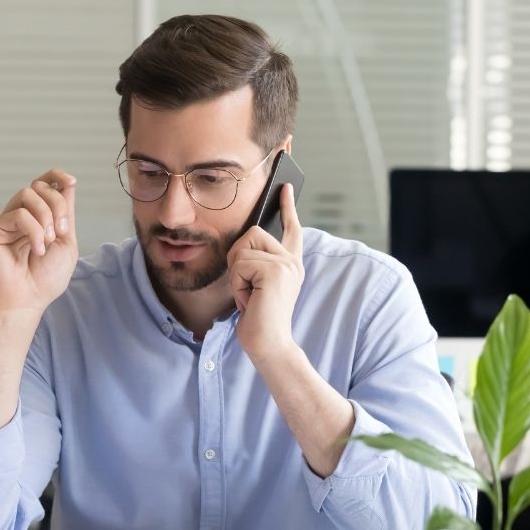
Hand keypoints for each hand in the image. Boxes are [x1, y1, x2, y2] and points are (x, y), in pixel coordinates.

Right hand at [0, 169, 77, 316]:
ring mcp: (6, 222)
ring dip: (46, 216)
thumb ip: (66, 214)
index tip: (71, 181)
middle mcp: (21, 216)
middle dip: (57, 204)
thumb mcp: (66, 243)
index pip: (44, 185)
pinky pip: (18, 214)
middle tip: (61, 232)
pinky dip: (34, 230)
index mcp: (39, 218)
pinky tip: (36, 249)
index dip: (57, 176)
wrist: (25, 302)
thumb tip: (68, 184)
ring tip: (48, 242)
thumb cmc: (45, 280)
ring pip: (28, 194)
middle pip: (39, 186)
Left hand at [228, 184, 304, 362]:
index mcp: (290, 264)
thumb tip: (245, 241)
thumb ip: (256, 263)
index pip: (291, 228)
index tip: (284, 186)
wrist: (268, 344)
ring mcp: (286, 264)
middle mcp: (292, 261)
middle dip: (238, 259)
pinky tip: (250, 301)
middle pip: (252, 233)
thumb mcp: (257, 285)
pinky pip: (240, 263)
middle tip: (247, 288)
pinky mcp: (275, 271)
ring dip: (237, 275)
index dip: (287, 206)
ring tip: (250, 295)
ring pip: (242, 248)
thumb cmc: (258, 319)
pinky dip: (238, 285)